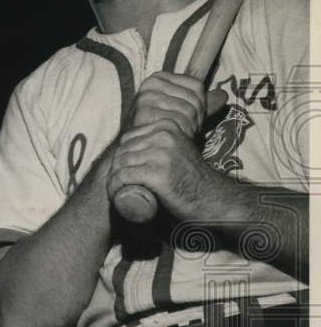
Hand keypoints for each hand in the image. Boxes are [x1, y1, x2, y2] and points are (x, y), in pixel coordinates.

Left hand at [108, 118, 238, 220]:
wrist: (213, 199)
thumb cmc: (189, 179)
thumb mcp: (174, 151)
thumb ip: (155, 144)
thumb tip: (122, 145)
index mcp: (166, 126)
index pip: (128, 138)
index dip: (121, 158)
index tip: (122, 174)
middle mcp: (164, 135)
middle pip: (122, 151)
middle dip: (116, 170)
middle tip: (118, 187)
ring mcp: (161, 153)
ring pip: (120, 164)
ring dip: (114, 181)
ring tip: (118, 193)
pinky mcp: (158, 172)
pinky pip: (124, 177)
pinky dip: (116, 188)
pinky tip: (120, 196)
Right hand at [125, 71, 226, 137]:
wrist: (138, 149)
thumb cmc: (162, 129)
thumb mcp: (183, 113)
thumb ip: (202, 104)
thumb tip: (223, 95)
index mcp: (159, 78)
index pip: (196, 86)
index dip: (201, 105)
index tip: (192, 118)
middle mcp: (150, 84)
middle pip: (193, 98)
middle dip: (196, 118)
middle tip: (187, 130)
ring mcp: (145, 98)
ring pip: (187, 110)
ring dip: (188, 127)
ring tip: (179, 134)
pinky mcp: (143, 113)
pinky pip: (177, 121)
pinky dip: (180, 133)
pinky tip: (172, 138)